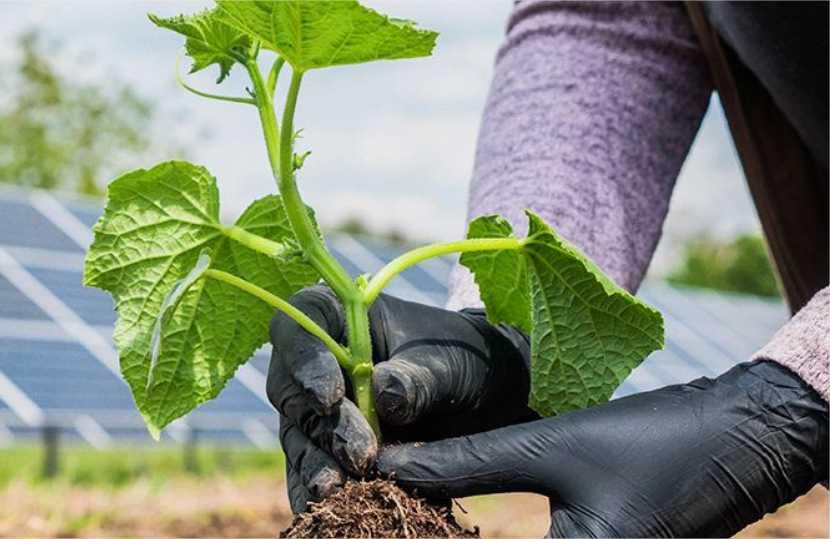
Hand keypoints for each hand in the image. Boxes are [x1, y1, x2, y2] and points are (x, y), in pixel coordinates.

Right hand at [267, 286, 533, 511]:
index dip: (304, 357)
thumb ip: (418, 377)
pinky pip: (310, 470)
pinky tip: (322, 511)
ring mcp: (319, 407)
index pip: (301, 323)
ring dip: (314, 464)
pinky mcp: (328, 448)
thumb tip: (384, 394)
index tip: (330, 395)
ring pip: (298, 434)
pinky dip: (314, 491)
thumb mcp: (452, 363)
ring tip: (336, 490)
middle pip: (292, 387)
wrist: (488, 396)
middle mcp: (320, 359)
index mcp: (342, 316)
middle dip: (323, 425)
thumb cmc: (466, 359)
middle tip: (360, 453)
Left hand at [378, 360, 828, 537]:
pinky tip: (454, 522)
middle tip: (370, 515)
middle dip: (427, 531)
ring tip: (406, 512)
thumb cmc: (651, 441)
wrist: (738, 441)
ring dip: (451, 533)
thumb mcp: (548, 448)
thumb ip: (465, 464)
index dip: (412, 534)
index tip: (356, 521)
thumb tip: (388, 465)